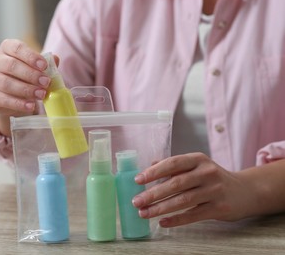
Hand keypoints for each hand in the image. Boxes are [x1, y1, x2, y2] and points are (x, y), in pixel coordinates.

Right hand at [0, 39, 57, 135]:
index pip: (16, 48)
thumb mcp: (37, 68)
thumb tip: (55, 59)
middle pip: (11, 66)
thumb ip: (46, 63)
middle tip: (46, 82)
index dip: (31, 56)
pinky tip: (31, 106)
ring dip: (26, 90)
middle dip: (31, 75)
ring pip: (7, 83)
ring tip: (41, 95)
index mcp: (7, 48)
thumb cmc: (25, 76)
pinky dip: (19, 104)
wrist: (12, 96)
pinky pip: (4, 100)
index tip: (44, 65)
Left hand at [132, 152, 254, 226]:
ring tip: (144, 213)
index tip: (138, 180)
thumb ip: (175, 166)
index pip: (173, 163)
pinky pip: (193, 215)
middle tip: (136, 201)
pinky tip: (163, 223)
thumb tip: (149, 167)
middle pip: (176, 183)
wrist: (246, 191)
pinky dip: (176, 220)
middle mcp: (207, 173)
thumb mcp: (197, 166)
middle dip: (153, 193)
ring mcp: (214, 191)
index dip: (154, 172)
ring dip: (160, 208)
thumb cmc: (213, 178)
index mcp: (198, 159)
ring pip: (183, 201)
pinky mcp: (219, 208)